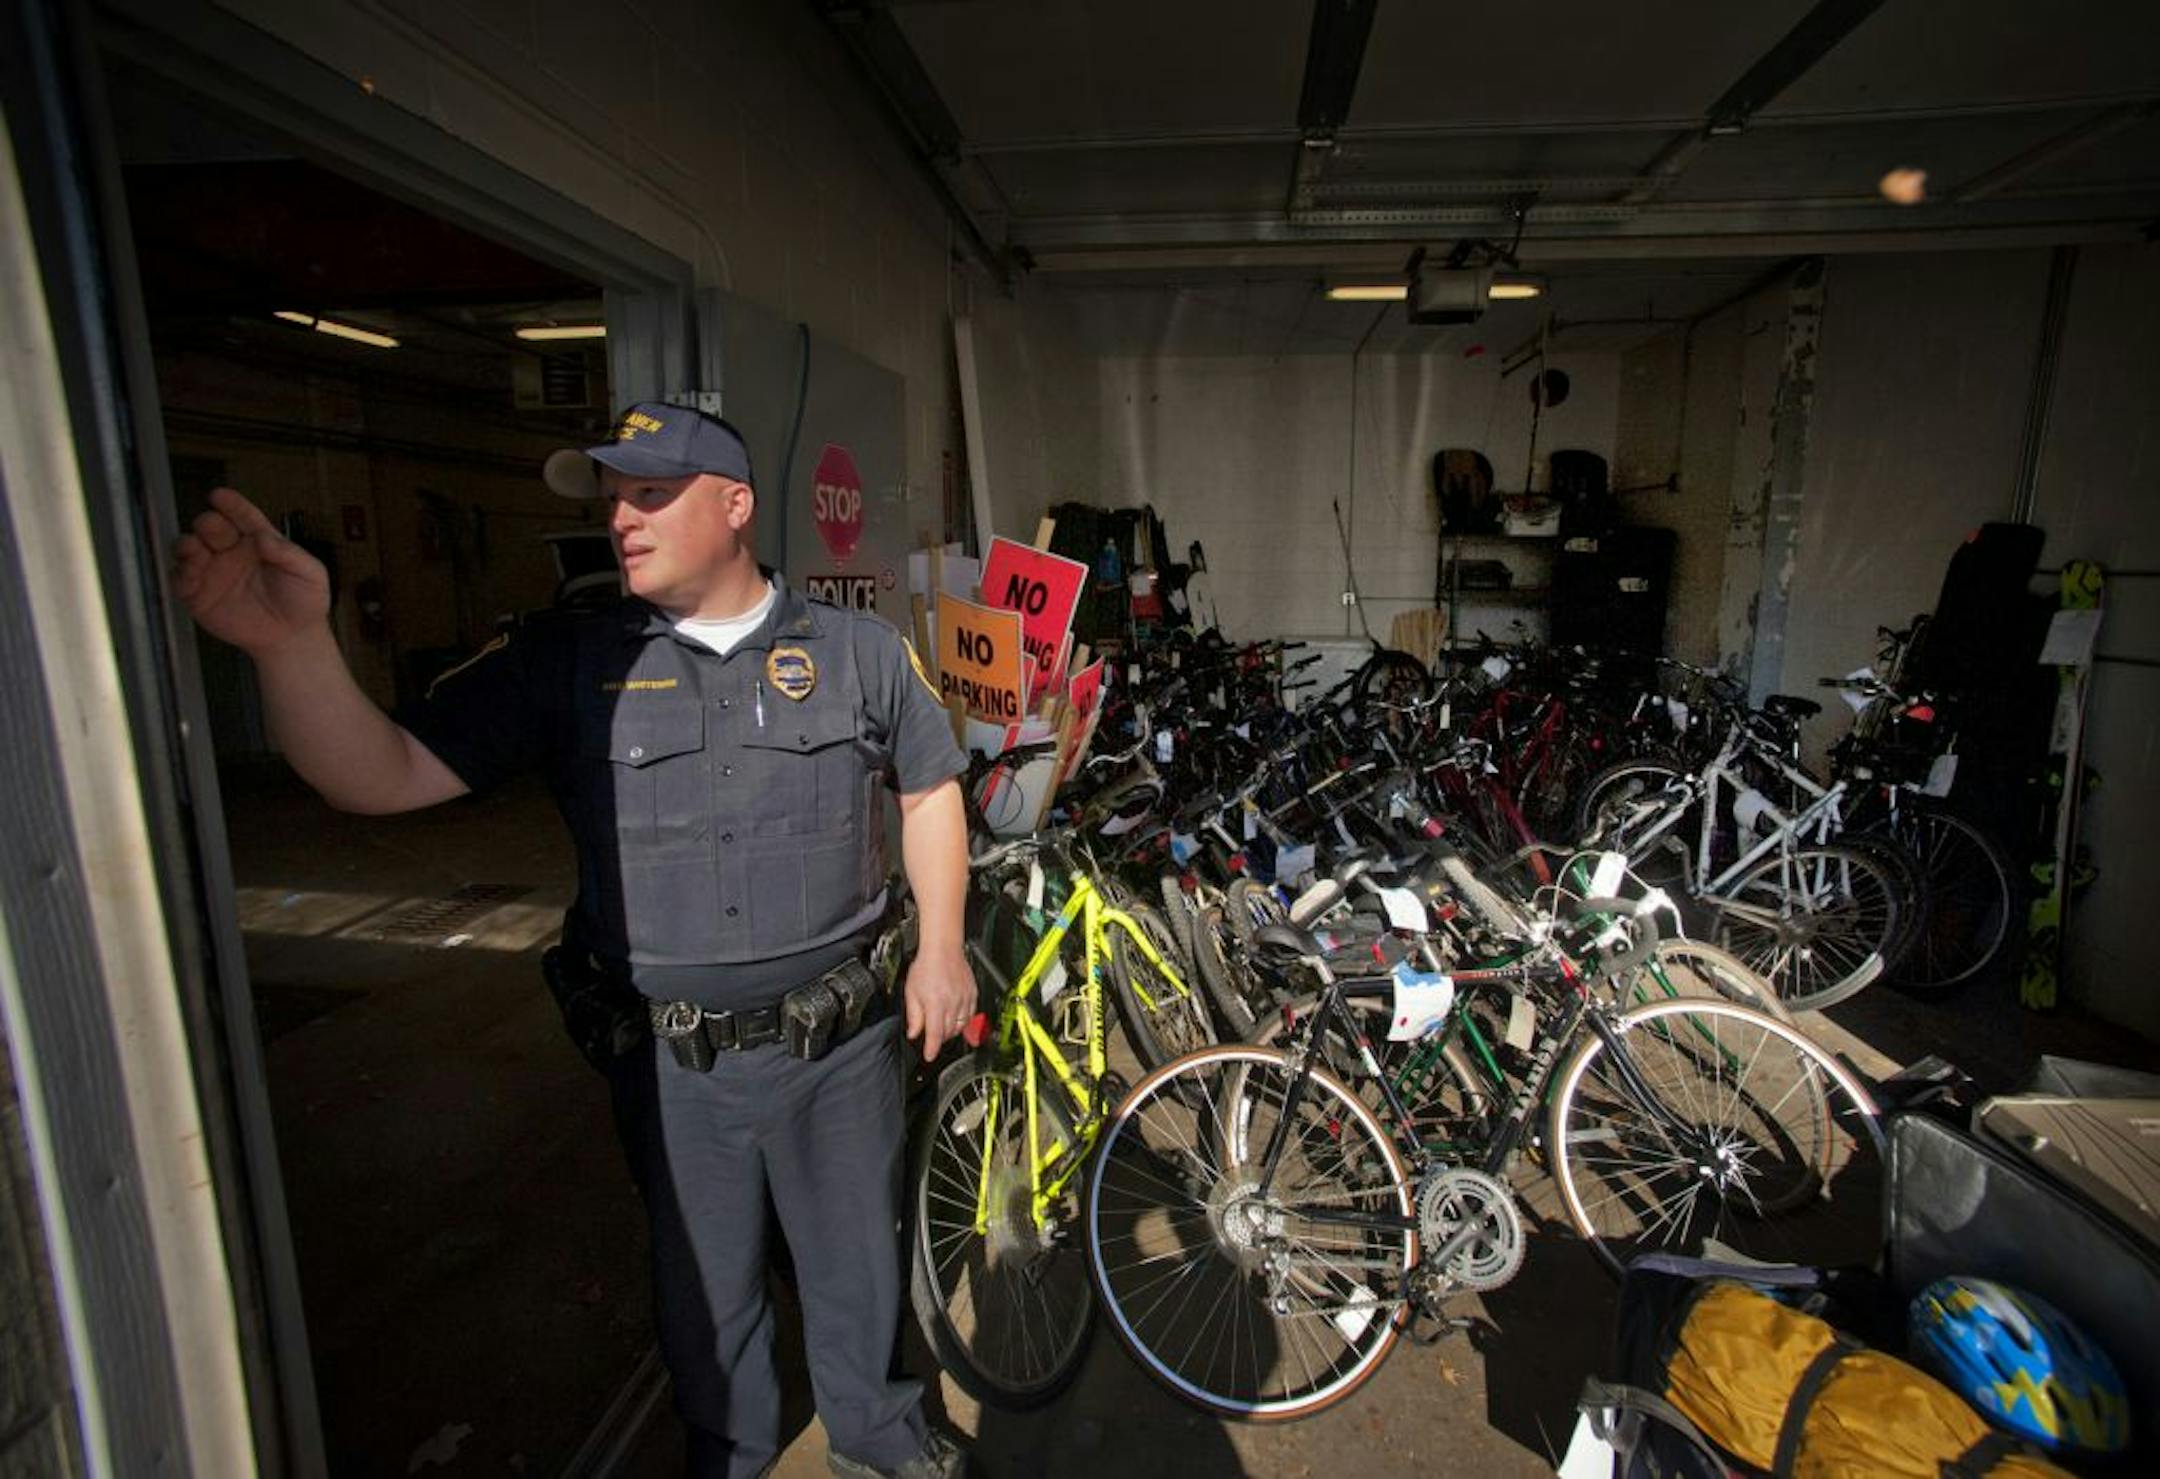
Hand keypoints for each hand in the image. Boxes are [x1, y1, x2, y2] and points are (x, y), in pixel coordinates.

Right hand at [173, 488, 330, 654]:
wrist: (292, 637)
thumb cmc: (304, 600)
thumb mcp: (309, 574)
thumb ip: (289, 555)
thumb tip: (264, 537)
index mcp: (257, 539)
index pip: (242, 516)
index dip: (231, 505)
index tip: (220, 496)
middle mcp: (230, 550)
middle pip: (211, 527)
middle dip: (208, 523)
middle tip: (210, 526)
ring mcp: (212, 570)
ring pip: (189, 548)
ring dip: (187, 544)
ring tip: (192, 547)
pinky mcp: (198, 594)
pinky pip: (180, 579)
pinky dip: (179, 573)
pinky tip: (188, 573)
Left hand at [903, 943, 976, 1062]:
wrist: (943, 949)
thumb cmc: (926, 966)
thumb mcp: (911, 992)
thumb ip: (913, 1016)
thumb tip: (914, 1033)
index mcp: (936, 1004)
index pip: (935, 1035)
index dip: (932, 1049)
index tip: (929, 1056)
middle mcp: (952, 1003)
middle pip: (948, 1033)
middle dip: (939, 1038)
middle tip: (931, 1034)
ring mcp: (965, 999)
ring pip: (961, 1026)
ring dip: (951, 1030)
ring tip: (942, 1024)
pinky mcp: (973, 994)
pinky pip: (970, 1015)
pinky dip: (962, 1020)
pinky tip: (955, 1016)